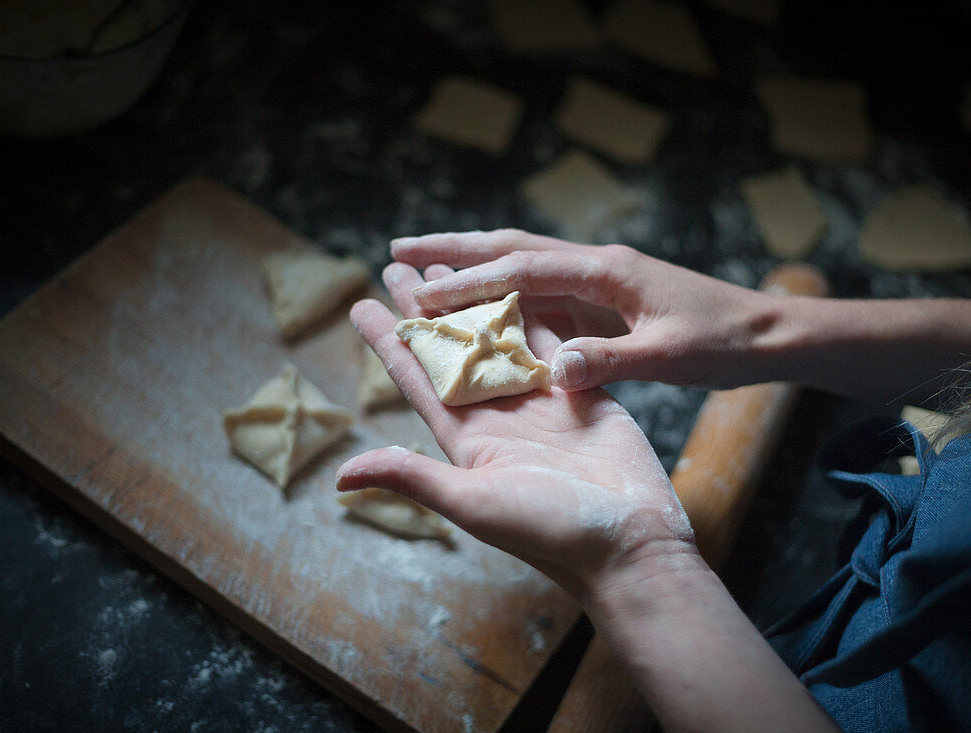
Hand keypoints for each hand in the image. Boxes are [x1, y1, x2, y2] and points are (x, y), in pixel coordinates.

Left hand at [335, 260, 695, 599]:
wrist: (630, 543)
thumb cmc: (550, 532)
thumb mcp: (472, 503)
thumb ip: (413, 478)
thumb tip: (340, 475)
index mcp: (467, 438)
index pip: (417, 380)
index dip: (388, 343)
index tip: (360, 305)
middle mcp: (498, 415)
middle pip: (452, 351)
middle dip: (425, 311)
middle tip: (398, 266)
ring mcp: (540, 403)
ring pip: (498, 340)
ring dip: (474, 304)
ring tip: (448, 266)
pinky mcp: (579, 392)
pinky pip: (551, 342)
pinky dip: (533, 313)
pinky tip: (516, 283)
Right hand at [390, 229, 781, 390]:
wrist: (769, 334)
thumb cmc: (725, 344)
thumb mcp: (672, 358)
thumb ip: (613, 361)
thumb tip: (555, 367)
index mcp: (607, 271)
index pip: (523, 268)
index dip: (469, 281)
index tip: (419, 291)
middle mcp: (598, 265)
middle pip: (513, 246)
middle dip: (454, 249)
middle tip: (398, 250)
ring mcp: (602, 278)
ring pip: (525, 261)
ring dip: (475, 262)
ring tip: (425, 268)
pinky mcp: (608, 298)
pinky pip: (543, 287)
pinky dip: (505, 289)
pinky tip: (485, 303)